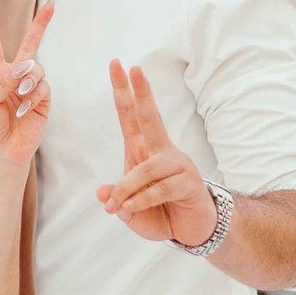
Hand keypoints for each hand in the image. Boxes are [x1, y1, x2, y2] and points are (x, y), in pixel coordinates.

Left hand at [0, 0, 54, 164]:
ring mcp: (30, 87)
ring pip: (37, 68)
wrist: (2, 155)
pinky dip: (34, 96)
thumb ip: (1, 81)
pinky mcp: (43, 100)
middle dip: (40, 25)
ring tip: (20, 96)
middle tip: (53, 5)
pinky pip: (44, 86)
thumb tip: (23, 66)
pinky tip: (24, 110)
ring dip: (28, 79)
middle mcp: (14, 77)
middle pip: (29, 45)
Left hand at [96, 60, 217, 248]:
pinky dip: (140, 201)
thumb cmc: (161, 213)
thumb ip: (117, 199)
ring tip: (115, 206)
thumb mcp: (130, 210)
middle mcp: (162, 151)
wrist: (193, 230)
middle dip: (140, 92)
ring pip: (146, 169)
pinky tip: (130, 208)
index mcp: (144, 150)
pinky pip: (158, 189)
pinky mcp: (188, 183)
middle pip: (150, 117)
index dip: (124, 91)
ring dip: (126, 189)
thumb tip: (102, 193)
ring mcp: (178, 165)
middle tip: (132, 67)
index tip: (117, 64)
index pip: (131, 115)